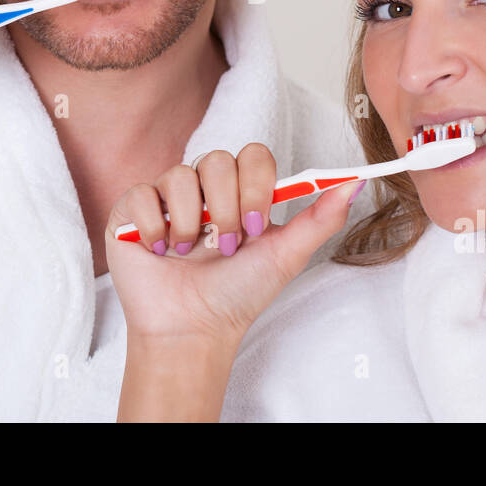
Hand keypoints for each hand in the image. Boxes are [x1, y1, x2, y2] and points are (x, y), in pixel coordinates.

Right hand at [105, 143, 365, 347]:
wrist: (193, 330)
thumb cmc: (238, 295)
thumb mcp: (286, 255)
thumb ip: (321, 217)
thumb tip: (355, 181)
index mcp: (240, 192)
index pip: (252, 155)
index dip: (254, 186)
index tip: (255, 228)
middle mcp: (203, 189)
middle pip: (216, 160)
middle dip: (225, 209)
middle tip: (224, 247)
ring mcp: (166, 198)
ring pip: (179, 176)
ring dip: (190, 223)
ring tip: (190, 254)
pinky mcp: (131, 211)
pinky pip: (143, 194)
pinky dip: (154, 228)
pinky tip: (161, 251)